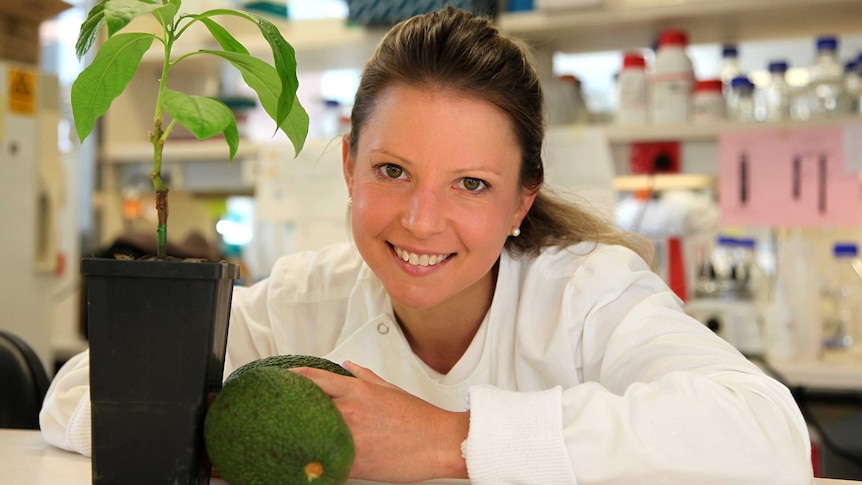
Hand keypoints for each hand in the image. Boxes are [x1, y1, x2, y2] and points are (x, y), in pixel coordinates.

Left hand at [291, 361, 468, 482]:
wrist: (440, 443)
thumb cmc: (419, 419)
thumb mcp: (390, 389)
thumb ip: (364, 376)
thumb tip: (347, 366)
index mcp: (357, 391)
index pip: (313, 380)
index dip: (293, 380)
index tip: (281, 382)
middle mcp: (349, 411)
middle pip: (306, 408)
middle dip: (293, 412)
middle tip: (282, 415)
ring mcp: (350, 437)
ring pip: (312, 437)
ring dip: (302, 438)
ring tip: (294, 441)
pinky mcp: (355, 463)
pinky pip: (326, 462)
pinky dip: (318, 462)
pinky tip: (314, 463)